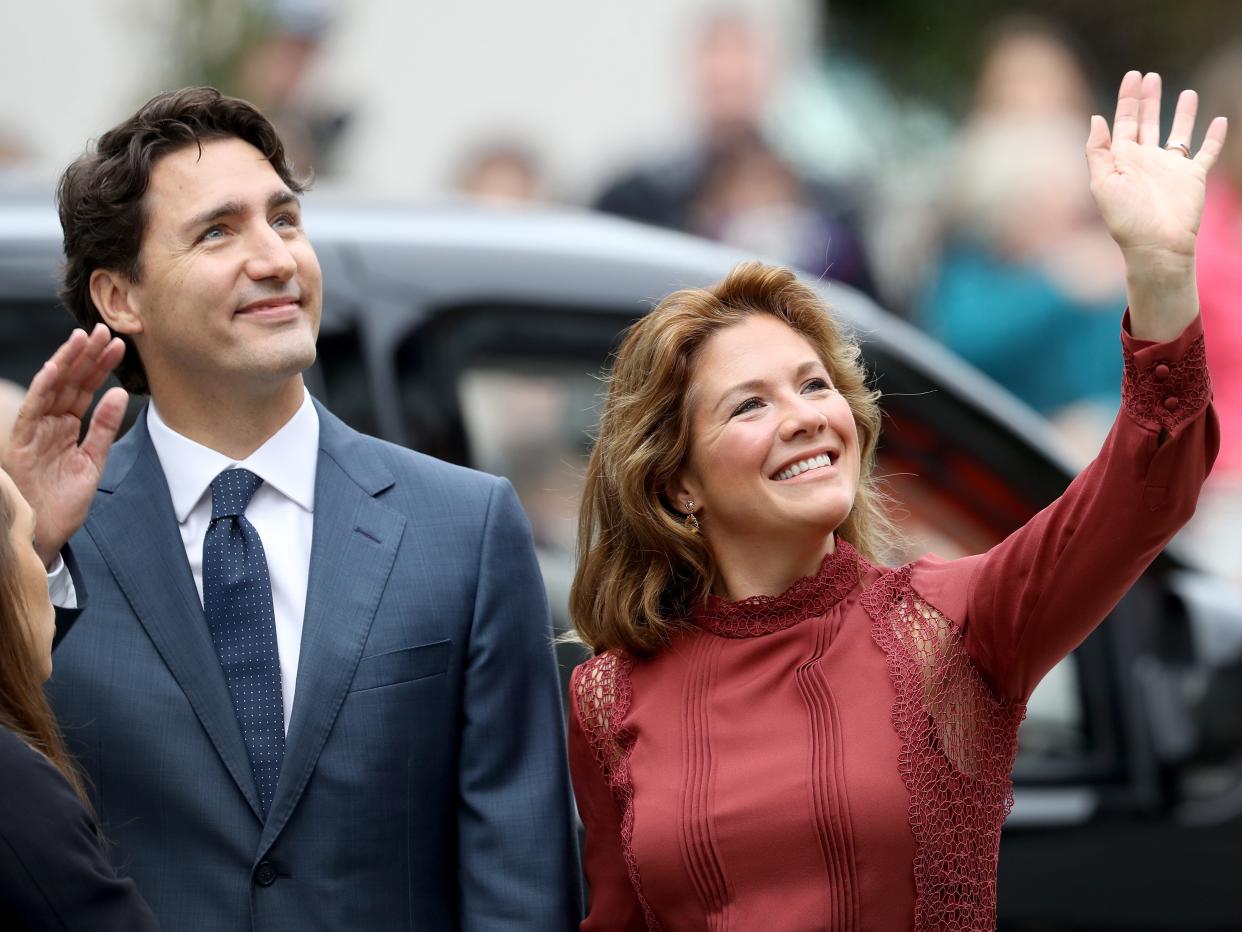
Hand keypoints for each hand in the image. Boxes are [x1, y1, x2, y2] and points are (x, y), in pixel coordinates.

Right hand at [1, 325, 127, 567]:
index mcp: (67, 428)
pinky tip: (55, 368)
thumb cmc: (65, 502)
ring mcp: (35, 430)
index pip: (85, 390)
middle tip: (105, 330)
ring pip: (51, 389)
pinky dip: (43, 388)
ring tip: (83, 338)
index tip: (119, 345)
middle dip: (87, 356)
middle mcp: (50, 424)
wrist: (46, 533)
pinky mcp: (21, 441)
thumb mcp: (94, 461)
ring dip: (67, 362)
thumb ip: (103, 427)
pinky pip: (33, 409)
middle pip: (70, 383)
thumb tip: (118, 393)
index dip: (100, 366)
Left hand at [1087, 70, 1226, 262]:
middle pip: (1148, 121)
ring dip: (1182, 113)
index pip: (1125, 121)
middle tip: (1150, 75)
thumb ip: (1098, 151)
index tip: (1132, 75)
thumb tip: (1097, 117)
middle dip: (1148, 99)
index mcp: (1123, 160)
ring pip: (1178, 132)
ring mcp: (1171, 168)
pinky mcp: (1193, 176)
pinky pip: (1206, 152)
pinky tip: (1218, 120)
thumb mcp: (1102, 184)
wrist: (1156, 244)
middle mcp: (1147, 160)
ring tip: (1186, 92)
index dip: (1128, 98)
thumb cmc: (1126, 219)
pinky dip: (1214, 137)